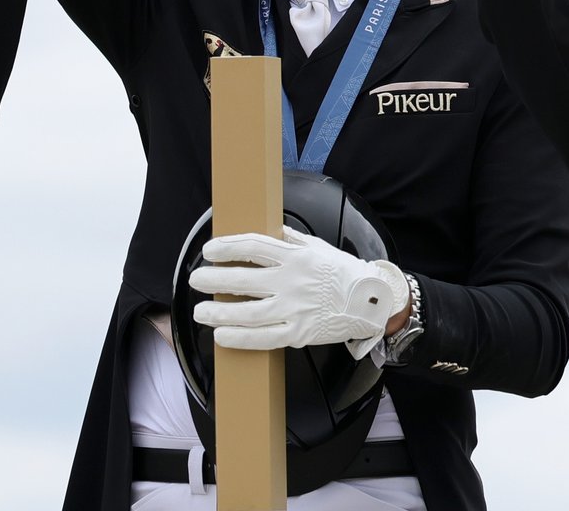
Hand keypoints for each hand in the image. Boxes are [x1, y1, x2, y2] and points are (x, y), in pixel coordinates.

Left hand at [191, 226, 407, 357]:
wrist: (372, 301)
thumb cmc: (343, 273)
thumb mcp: (317, 246)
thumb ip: (290, 239)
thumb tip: (269, 229)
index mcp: (295, 257)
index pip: (252, 247)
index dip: (226, 248)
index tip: (209, 251)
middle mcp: (291, 282)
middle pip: (243, 279)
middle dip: (214, 279)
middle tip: (196, 280)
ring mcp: (294, 309)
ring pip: (248, 312)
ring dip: (219, 311)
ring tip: (201, 311)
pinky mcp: (298, 333)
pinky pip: (263, 338)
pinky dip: (240, 338)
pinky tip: (222, 335)